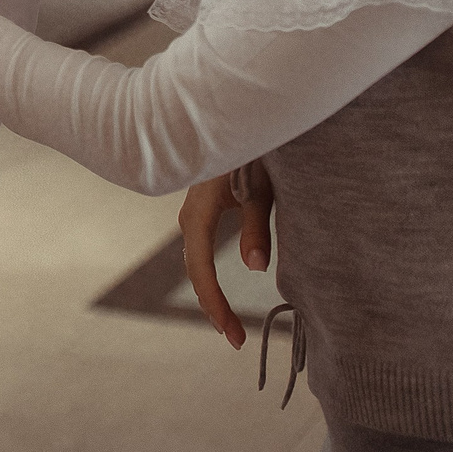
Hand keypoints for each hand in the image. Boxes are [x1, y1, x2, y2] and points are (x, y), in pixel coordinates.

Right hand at [179, 160, 273, 349]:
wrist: (240, 112)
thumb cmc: (256, 145)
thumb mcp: (261, 184)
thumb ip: (257, 225)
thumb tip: (256, 269)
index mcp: (201, 208)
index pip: (200, 267)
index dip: (216, 304)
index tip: (235, 337)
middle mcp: (191, 211)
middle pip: (195, 268)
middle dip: (213, 305)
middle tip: (236, 339)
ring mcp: (196, 208)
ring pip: (197, 257)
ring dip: (210, 290)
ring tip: (229, 322)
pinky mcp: (206, 204)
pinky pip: (202, 244)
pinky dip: (211, 271)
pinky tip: (223, 285)